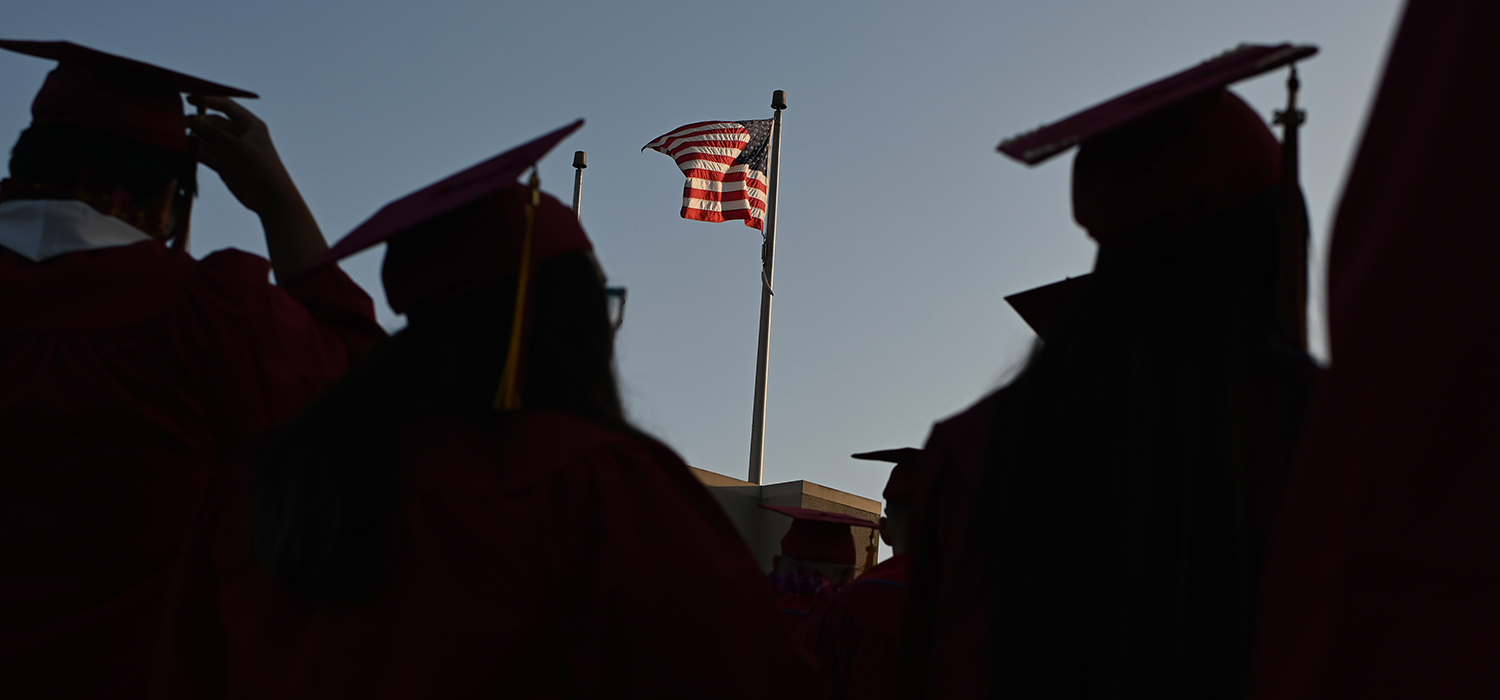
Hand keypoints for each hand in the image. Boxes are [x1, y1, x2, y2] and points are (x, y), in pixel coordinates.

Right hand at [187, 95, 328, 279]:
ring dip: (193, 138)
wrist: (271, 199)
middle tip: (178, 124)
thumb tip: (193, 120)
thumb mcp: (238, 147)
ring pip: (207, 140)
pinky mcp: (224, 166)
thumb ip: (214, 134)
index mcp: (250, 125)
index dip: (208, 100)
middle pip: (213, 123)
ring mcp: (231, 151)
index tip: (189, 99)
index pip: (227, 106)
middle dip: (197, 122)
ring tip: (176, 137)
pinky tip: (182, 151)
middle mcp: (240, 136)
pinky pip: (206, 155)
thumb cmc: (262, 169)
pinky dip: (194, 153)